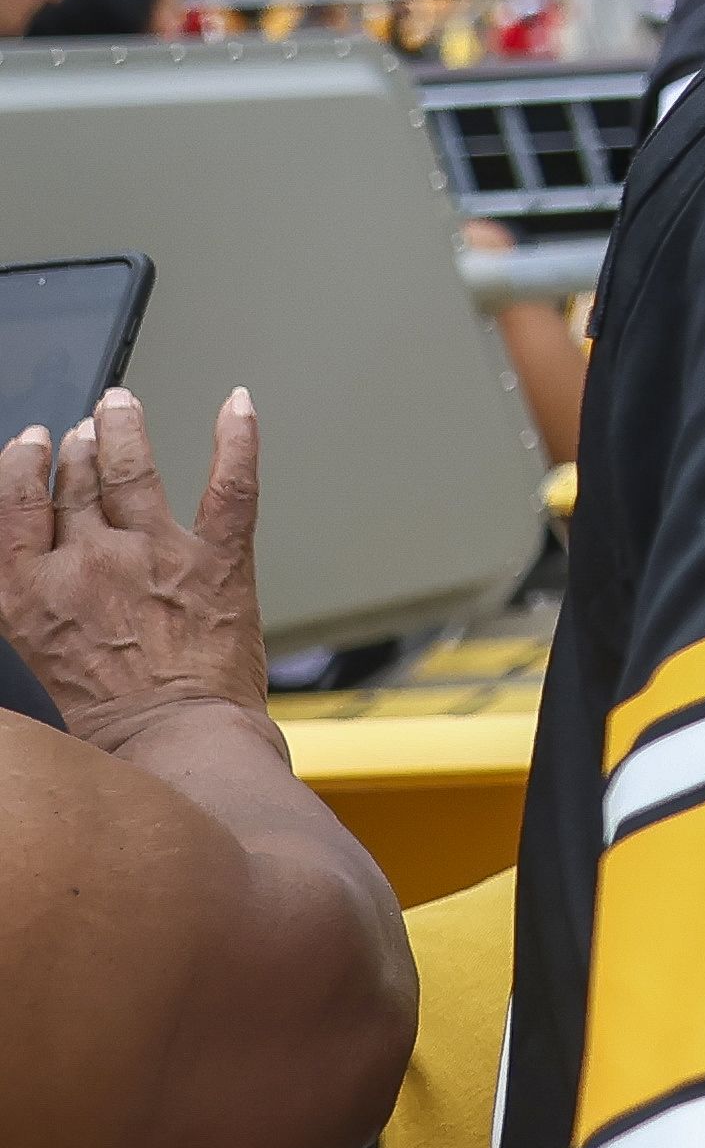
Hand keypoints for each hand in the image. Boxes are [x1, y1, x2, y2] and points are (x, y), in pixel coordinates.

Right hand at [0, 388, 271, 754]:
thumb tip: (39, 563)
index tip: (31, 445)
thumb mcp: (38, 655)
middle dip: (77, 451)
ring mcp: (157, 553)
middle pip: (76, 486)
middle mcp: (90, 562)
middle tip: (82, 430)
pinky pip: (233, 482)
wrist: (175, 744)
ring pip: (134, 469)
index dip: (22, 469)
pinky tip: (239, 404)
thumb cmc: (109, 723)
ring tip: (122, 403)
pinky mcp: (220, 558)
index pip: (16, 509)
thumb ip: (35, 599)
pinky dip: (238, 437)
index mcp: (33, 593)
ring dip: (126, 430)